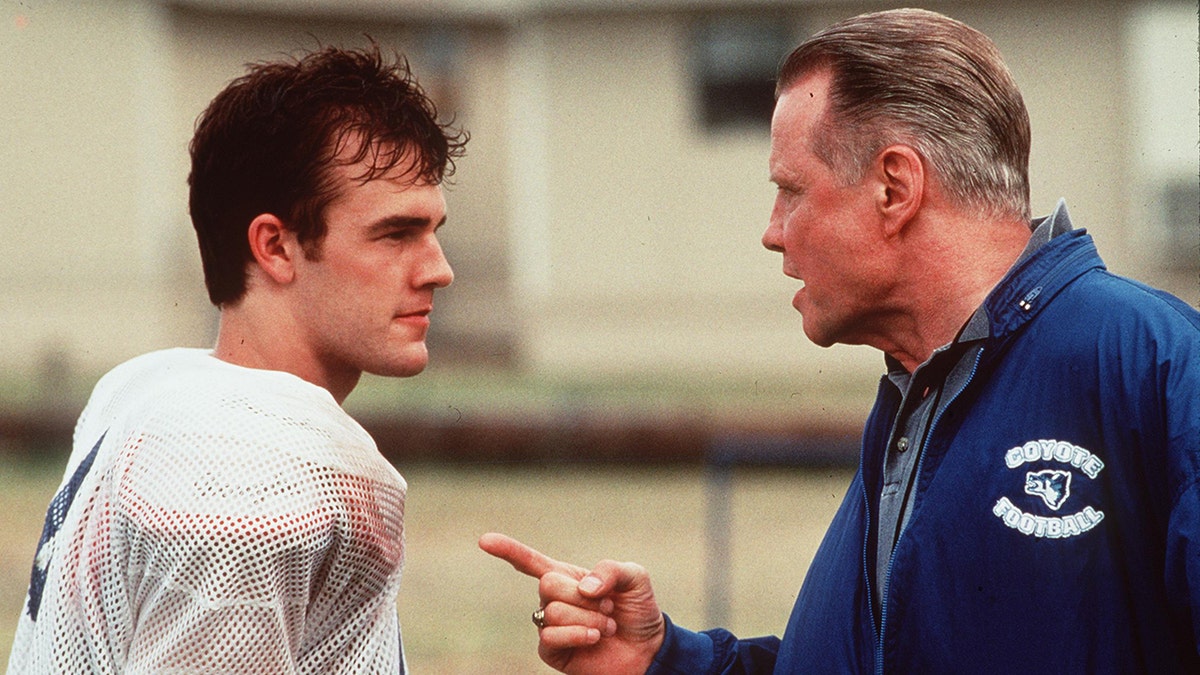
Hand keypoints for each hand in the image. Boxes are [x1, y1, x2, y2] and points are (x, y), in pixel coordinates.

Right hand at [479, 532, 664, 674]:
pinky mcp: (552, 650)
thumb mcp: (635, 578)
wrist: (647, 650)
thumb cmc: (637, 611)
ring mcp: (551, 625)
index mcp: (569, 577)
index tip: (484, 541)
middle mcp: (555, 599)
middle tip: (607, 606)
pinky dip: (577, 635)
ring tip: (606, 625)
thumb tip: (583, 587)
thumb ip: (611, 570)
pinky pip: (551, 636)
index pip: (531, 562)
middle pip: (548, 584)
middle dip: (582, 595)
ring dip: (588, 619)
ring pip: (553, 611)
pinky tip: (594, 638)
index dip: (508, 550)